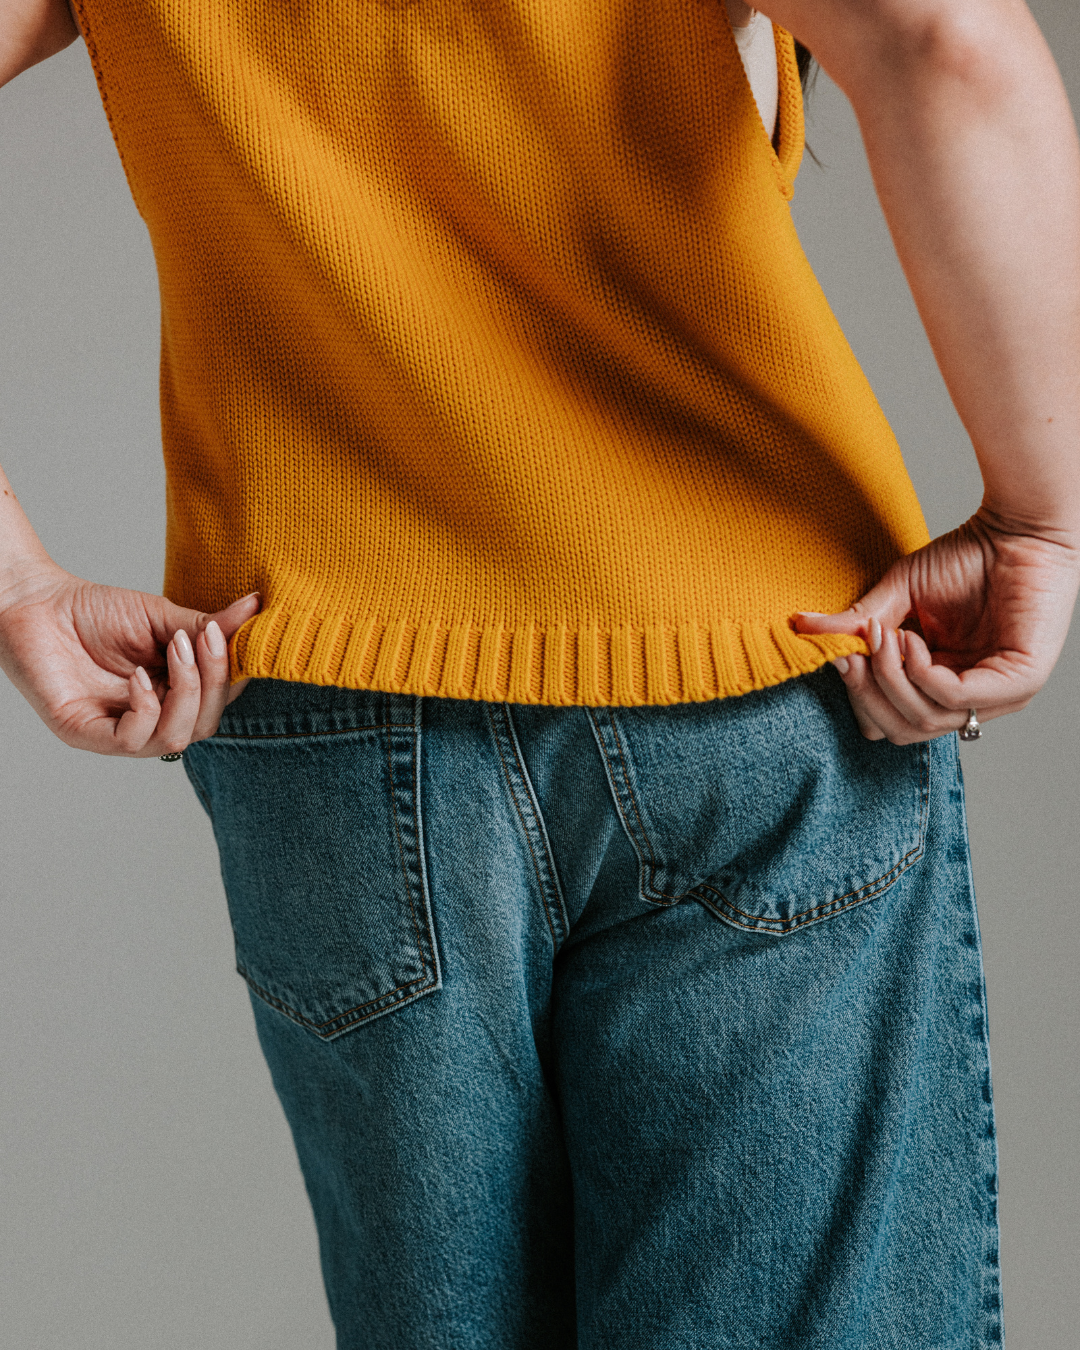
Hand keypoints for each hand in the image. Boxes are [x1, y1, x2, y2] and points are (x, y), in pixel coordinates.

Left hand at [0, 562, 260, 755]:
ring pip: (174, 739)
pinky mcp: (85, 734)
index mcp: (173, 694)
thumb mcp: (163, 617)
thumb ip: (207, 625)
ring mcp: (118, 730)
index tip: (231, 635)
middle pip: (204, 725)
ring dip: (186, 694)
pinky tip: (139, 677)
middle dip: (213, 683)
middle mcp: (150, 718)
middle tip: (204, 640)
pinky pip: (132, 741)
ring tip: (175, 649)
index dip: (232, 676)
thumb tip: (257, 607)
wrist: (36, 602)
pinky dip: (147, 709)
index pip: (219, 702)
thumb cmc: (95, 611)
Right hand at [794, 510, 1079, 742]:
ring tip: (888, 636)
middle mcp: (973, 701)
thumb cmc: (968, 558)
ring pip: (926, 720)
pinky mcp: (1019, 684)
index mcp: (944, 687)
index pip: (892, 723)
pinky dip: (923, 674)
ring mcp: (1000, 698)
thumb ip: (857, 623)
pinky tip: (914, 641)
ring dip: (894, 679)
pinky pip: (955, 699)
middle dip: (870, 694)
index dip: (861, 699)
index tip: (843, 657)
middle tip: (858, 652)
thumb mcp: (897, 595)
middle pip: (904, 730)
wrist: (1018, 528)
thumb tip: (801, 628)